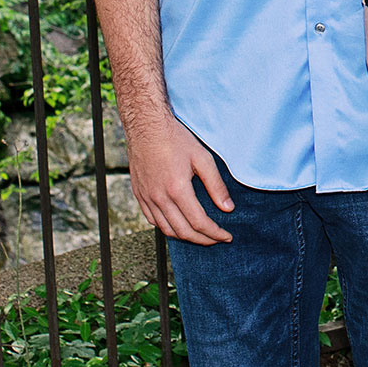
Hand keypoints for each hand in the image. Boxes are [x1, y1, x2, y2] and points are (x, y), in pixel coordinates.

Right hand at [126, 112, 233, 244]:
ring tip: (201, 235)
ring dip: (186, 237)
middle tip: (217, 239)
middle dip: (203, 240)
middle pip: (183, 232)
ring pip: (167, 230)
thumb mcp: (202, 157)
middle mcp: (160, 198)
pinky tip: (179, 225)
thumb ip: (216, 185)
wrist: (146, 127)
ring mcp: (147, 199)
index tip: (227, 236)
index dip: (215, 233)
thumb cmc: (176, 139)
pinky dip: (168, 228)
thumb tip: (228, 208)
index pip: (199, 223)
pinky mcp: (140, 196)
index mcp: (177, 189)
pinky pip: (153, 221)